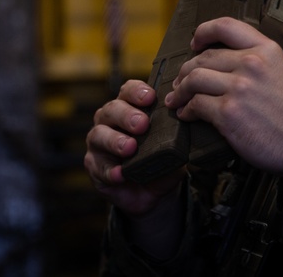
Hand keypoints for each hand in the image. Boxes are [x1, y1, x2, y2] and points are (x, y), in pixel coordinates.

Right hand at [84, 80, 185, 216]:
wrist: (153, 192)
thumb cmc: (160, 160)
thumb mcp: (173, 146)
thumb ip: (176, 135)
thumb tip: (187, 127)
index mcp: (129, 108)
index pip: (128, 91)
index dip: (137, 91)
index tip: (150, 97)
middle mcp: (110, 121)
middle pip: (112, 109)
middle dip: (127, 115)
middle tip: (142, 124)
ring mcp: (99, 143)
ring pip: (99, 135)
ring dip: (115, 140)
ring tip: (130, 147)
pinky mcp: (94, 167)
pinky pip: (98, 167)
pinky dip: (110, 171)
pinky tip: (120, 174)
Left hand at [170, 17, 282, 176]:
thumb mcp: (280, 70)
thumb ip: (255, 60)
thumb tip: (220, 61)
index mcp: (265, 49)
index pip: (226, 26)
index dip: (203, 32)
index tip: (194, 43)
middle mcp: (251, 63)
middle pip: (203, 58)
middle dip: (185, 70)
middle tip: (180, 82)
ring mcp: (239, 87)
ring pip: (194, 79)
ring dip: (180, 90)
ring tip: (177, 99)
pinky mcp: (229, 111)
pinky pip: (196, 104)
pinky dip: (186, 110)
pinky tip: (186, 114)